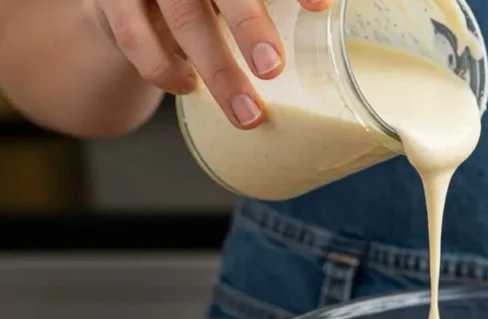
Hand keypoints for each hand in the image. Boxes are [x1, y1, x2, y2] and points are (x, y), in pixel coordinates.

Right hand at [92, 0, 329, 128]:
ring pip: (185, 20)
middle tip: (273, 68)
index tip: (322, 8)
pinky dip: (164, 70)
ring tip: (248, 114)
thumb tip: (327, 20)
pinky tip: (189, 88)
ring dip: (218, 72)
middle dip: (249, 25)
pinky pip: (135, 38)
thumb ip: (267, 6)